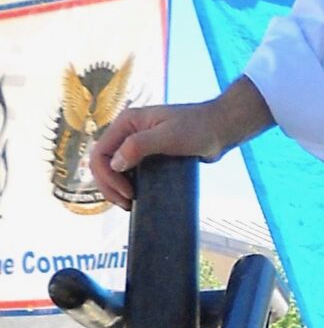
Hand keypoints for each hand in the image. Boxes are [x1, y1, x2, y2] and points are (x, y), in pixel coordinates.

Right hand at [90, 78, 272, 208]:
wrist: (220, 128)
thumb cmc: (198, 128)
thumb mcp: (168, 136)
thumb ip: (139, 146)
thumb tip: (115, 164)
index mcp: (127, 123)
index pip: (100, 153)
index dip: (107, 177)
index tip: (128, 193)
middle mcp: (128, 132)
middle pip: (103, 164)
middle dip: (109, 186)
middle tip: (127, 204)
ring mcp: (137, 144)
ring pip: (114, 170)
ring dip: (116, 188)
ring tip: (130, 204)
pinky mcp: (148, 155)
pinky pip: (129, 172)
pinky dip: (127, 185)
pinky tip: (136, 197)